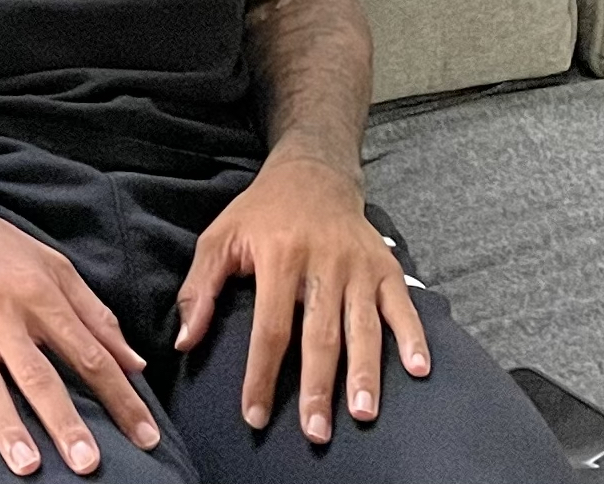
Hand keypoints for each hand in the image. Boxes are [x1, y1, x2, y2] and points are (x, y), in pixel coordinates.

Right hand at [0, 178, 162, 475]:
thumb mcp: (50, 265)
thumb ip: (94, 313)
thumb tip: (135, 362)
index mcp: (38, 293)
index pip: (87, 351)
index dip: (119, 395)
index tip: (145, 436)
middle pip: (37, 373)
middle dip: (64, 418)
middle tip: (88, 462)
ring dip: (4, 425)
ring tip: (26, 465)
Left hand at [173, 149, 430, 443]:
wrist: (313, 171)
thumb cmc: (262, 212)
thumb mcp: (220, 236)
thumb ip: (199, 287)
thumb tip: (185, 341)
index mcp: (279, 254)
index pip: (270, 327)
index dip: (262, 374)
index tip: (255, 416)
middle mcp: (322, 260)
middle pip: (320, 333)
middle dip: (318, 385)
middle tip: (315, 431)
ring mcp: (358, 264)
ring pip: (362, 325)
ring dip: (364, 372)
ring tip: (362, 413)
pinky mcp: (385, 266)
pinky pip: (402, 305)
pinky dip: (413, 336)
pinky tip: (418, 369)